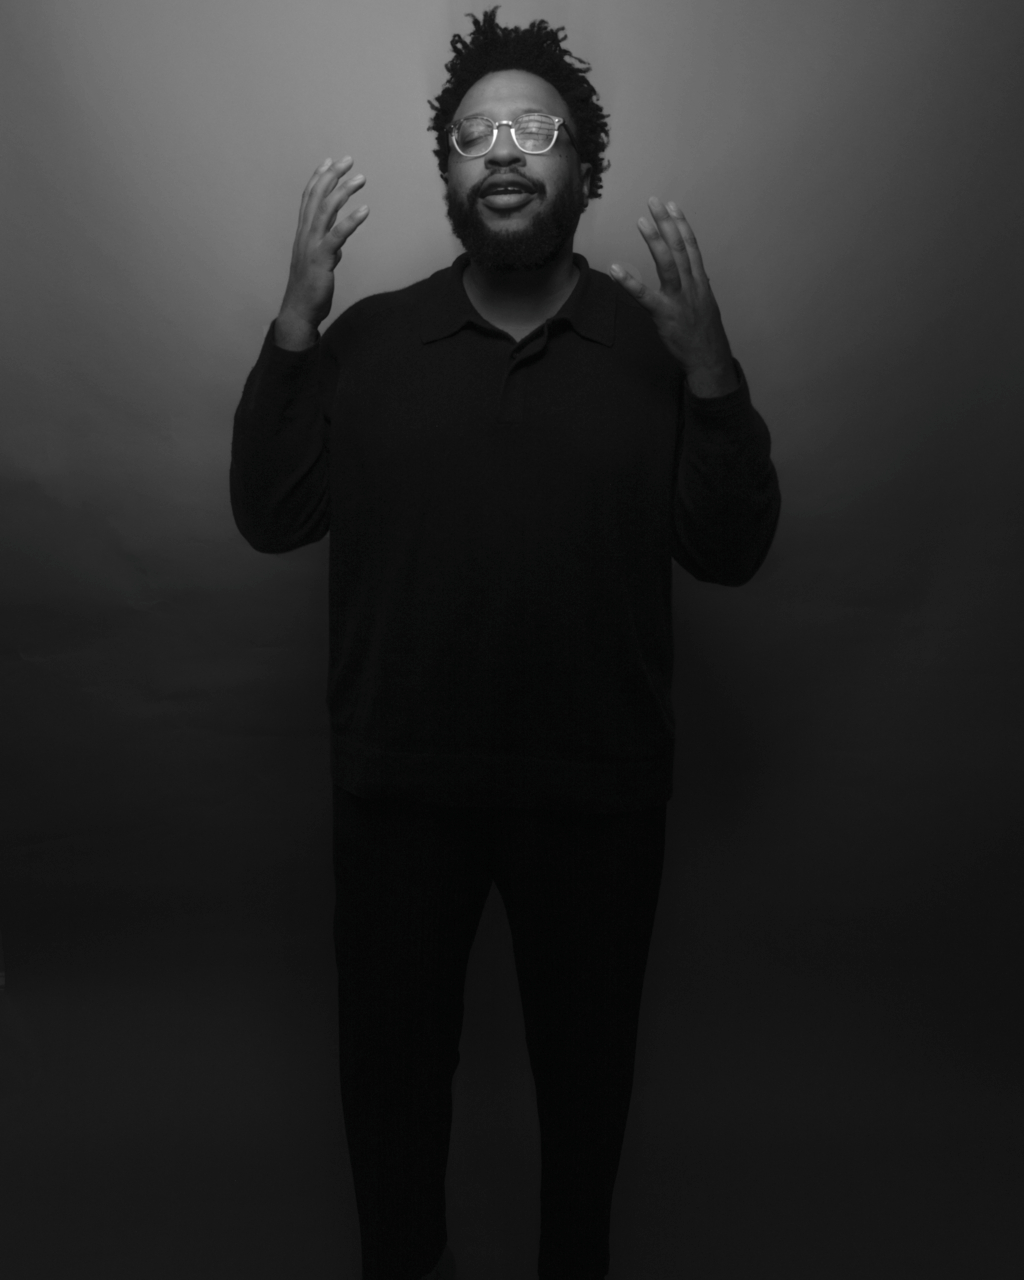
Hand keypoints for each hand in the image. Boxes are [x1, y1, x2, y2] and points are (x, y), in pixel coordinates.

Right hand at [277, 157, 368, 336]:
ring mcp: (311, 245)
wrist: (299, 311)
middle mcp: (304, 235)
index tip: (330, 161)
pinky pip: (337, 236)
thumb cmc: (309, 290)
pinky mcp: (321, 259)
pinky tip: (365, 210)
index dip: (319, 178)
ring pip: (326, 210)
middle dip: (332, 176)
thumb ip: (328, 252)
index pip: (309, 199)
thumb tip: (338, 248)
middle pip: (317, 197)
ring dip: (343, 191)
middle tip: (348, 160)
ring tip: (361, 178)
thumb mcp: (319, 266)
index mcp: (303, 234)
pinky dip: (351, 221)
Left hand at [610, 197, 737, 394]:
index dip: (681, 224)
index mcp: (700, 282)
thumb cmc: (705, 335)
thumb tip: (696, 274)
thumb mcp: (706, 306)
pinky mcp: (665, 315)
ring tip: (642, 222)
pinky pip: (645, 296)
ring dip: (655, 240)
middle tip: (654, 201)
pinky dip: (629, 282)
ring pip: (668, 264)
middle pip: (679, 247)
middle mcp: (692, 285)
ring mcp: (679, 299)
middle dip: (667, 223)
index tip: (672, 205)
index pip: (692, 246)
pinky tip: (616, 269)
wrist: (709, 359)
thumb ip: (698, 287)